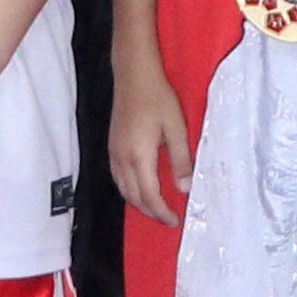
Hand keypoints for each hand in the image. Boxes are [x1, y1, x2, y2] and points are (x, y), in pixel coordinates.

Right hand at [109, 62, 190, 226]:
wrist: (134, 75)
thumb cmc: (157, 98)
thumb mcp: (176, 129)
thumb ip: (181, 161)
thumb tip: (185, 188)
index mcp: (139, 157)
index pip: (149, 196)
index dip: (162, 212)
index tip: (175, 220)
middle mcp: (122, 159)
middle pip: (134, 197)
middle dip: (151, 212)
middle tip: (168, 219)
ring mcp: (114, 154)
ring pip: (123, 190)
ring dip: (139, 204)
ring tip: (156, 208)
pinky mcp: (112, 147)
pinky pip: (118, 179)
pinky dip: (129, 191)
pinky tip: (140, 189)